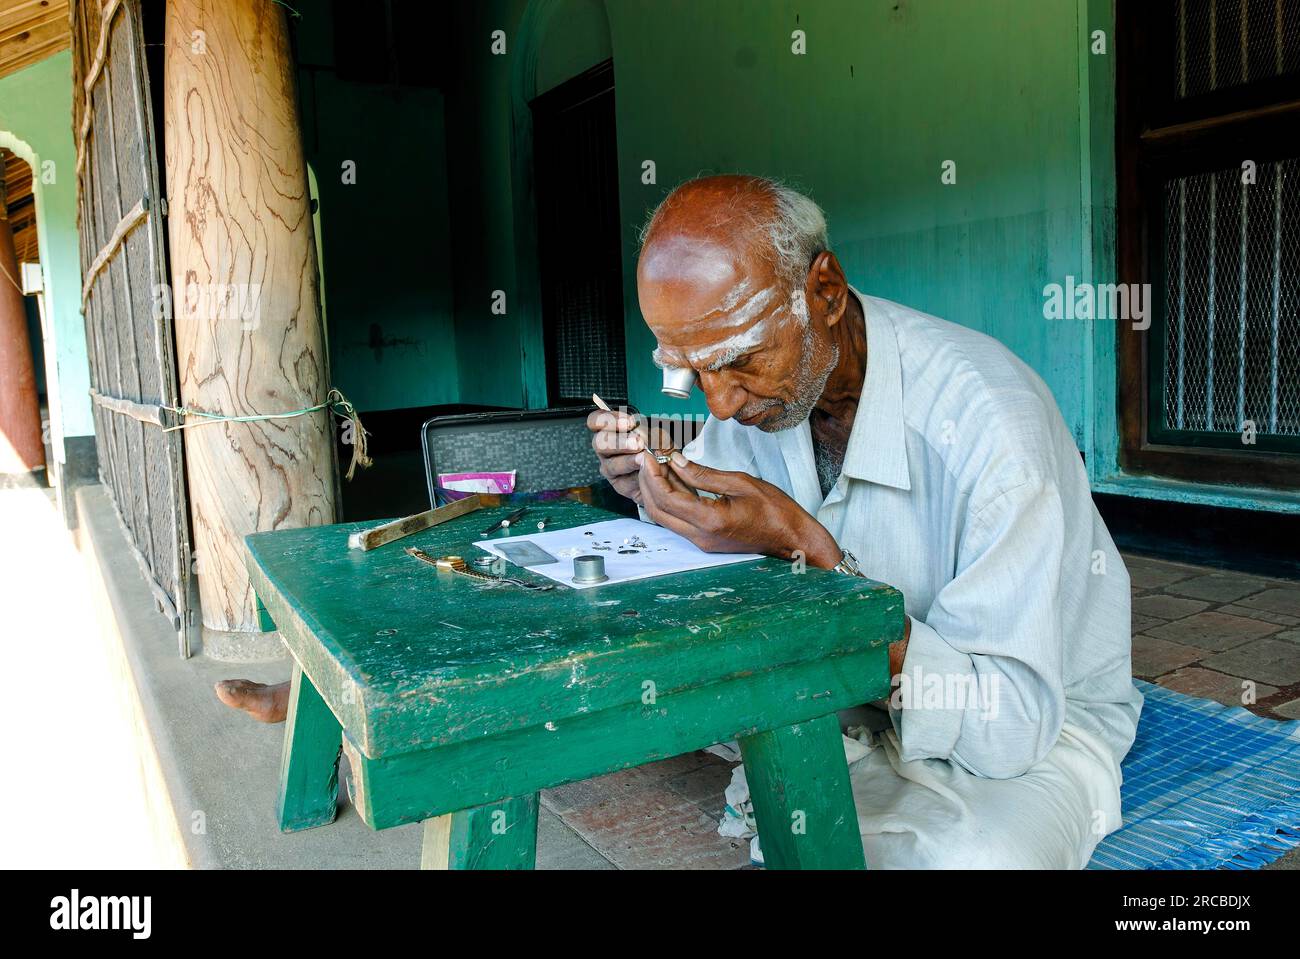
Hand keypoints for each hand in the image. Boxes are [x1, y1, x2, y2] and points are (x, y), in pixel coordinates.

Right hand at [587, 409, 674, 505]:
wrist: (668, 472)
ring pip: (610, 463)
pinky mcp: (618, 483)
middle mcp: (605, 448)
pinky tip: (644, 471)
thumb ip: (649, 432)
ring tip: (643, 458)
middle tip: (638, 442)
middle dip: (619, 441)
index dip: (608, 420)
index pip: (595, 420)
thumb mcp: (658, 435)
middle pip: (598, 442)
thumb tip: (641, 434)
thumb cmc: (659, 448)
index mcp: (610, 430)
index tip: (629, 422)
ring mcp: (610, 466)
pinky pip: (622, 481)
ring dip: (628, 460)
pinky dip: (635, 476)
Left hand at [637, 451, 840, 566]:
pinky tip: (674, 479)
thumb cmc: (776, 511)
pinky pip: (678, 520)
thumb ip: (704, 474)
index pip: (667, 498)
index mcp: (710, 520)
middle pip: (658, 510)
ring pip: (665, 517)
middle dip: (647, 483)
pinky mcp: (705, 540)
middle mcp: (701, 536)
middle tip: (646, 459)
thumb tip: (677, 461)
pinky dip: (671, 500)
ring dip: (657, 491)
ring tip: (658, 465)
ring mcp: (702, 541)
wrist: (792, 539)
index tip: (647, 456)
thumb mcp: (741, 483)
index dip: (652, 475)